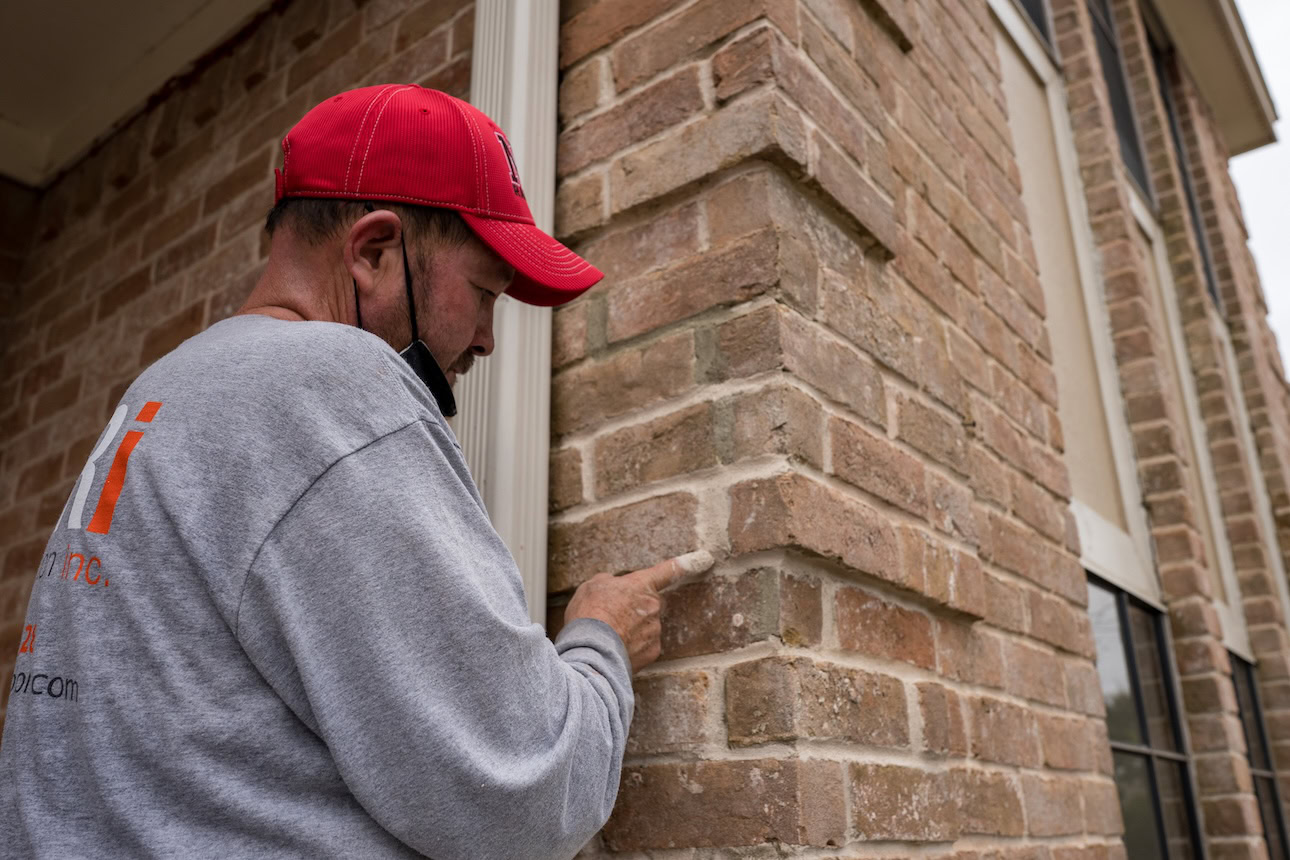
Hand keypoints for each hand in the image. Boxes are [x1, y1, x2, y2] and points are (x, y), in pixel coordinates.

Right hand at [564, 551, 713, 672]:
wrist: (591, 650)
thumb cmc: (590, 613)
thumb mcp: (592, 586)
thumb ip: (610, 582)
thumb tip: (613, 587)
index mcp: (642, 584)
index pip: (667, 571)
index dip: (686, 563)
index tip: (705, 559)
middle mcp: (654, 606)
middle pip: (648, 604)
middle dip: (634, 609)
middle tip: (610, 616)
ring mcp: (655, 630)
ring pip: (645, 626)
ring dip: (630, 629)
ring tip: (607, 635)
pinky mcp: (652, 652)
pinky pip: (643, 646)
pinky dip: (631, 647)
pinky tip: (614, 647)